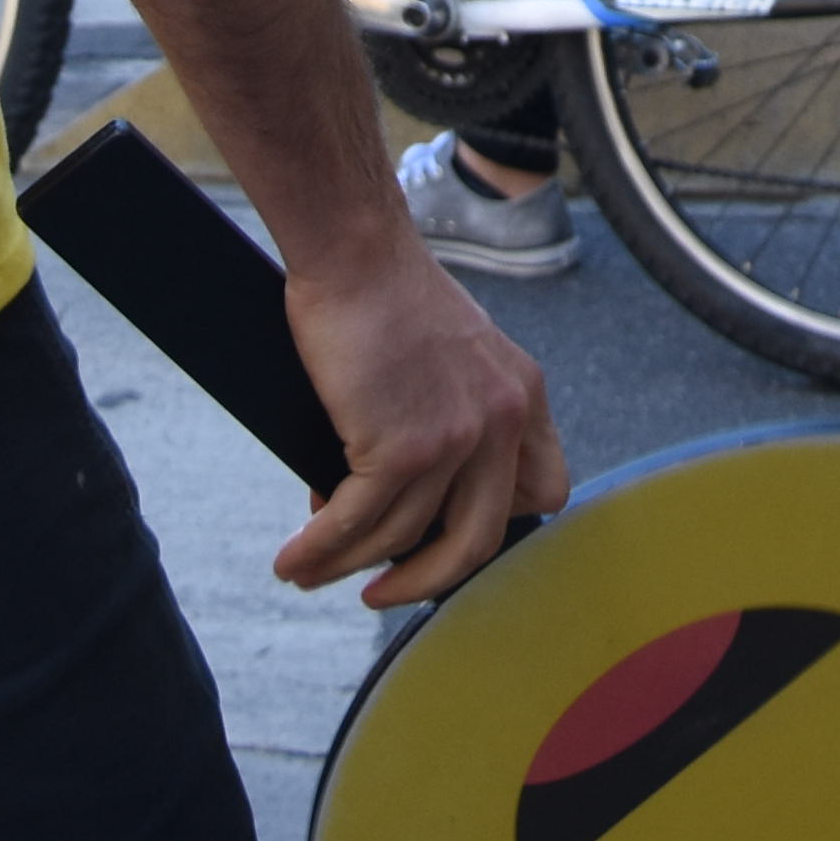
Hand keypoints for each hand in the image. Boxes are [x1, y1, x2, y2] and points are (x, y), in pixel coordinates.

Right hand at [273, 232, 569, 608]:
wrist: (355, 250)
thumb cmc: (387, 293)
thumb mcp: (457, 352)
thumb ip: (459, 410)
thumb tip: (408, 490)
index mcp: (523, 395)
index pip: (544, 490)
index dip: (501, 526)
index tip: (451, 542)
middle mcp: (502, 421)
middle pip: (476, 541)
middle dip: (423, 580)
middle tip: (382, 590)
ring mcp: (456, 437)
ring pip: (402, 537)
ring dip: (347, 565)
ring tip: (308, 572)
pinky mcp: (402, 446)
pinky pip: (357, 521)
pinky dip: (320, 548)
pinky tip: (294, 559)